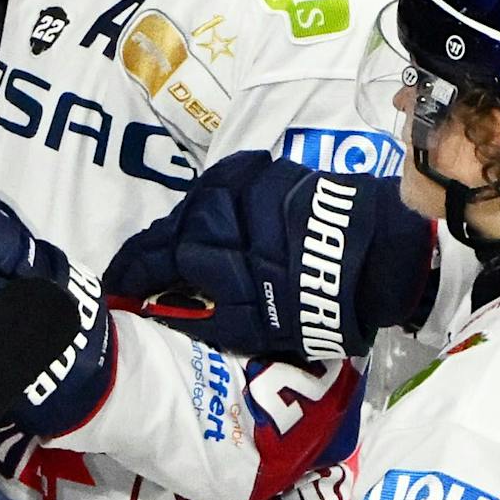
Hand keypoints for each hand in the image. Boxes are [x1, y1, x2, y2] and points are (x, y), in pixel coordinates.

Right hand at [103, 151, 434, 361]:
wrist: (384, 258)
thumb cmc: (320, 303)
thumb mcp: (255, 328)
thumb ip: (200, 318)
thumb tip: (156, 309)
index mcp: (212, 245)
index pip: (153, 258)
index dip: (131, 275)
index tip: (116, 288)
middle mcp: (220, 205)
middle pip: (171, 228)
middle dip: (154, 253)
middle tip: (144, 275)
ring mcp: (244, 182)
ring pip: (196, 205)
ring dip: (184, 230)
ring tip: (181, 255)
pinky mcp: (269, 170)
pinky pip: (226, 189)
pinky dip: (215, 209)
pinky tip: (217, 226)